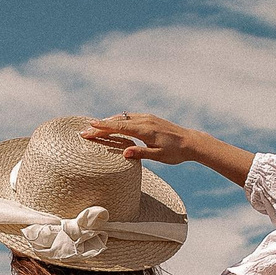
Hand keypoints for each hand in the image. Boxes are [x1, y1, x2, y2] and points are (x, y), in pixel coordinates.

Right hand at [81, 112, 254, 187]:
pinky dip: (118, 120)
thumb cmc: (175, 152)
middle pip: (117, 121)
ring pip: (122, 117)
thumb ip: (141, 153)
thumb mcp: (159, 156)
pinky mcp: (149, 119)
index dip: (102, 127)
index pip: (119, 127)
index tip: (88, 127)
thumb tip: (124, 153)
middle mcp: (144, 120)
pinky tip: (113, 124)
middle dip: (100, 125)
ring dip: (108, 121)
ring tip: (94, 127)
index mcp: (145, 129)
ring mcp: (147, 118)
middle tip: (84, 130)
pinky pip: (129, 117)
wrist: (191, 142)